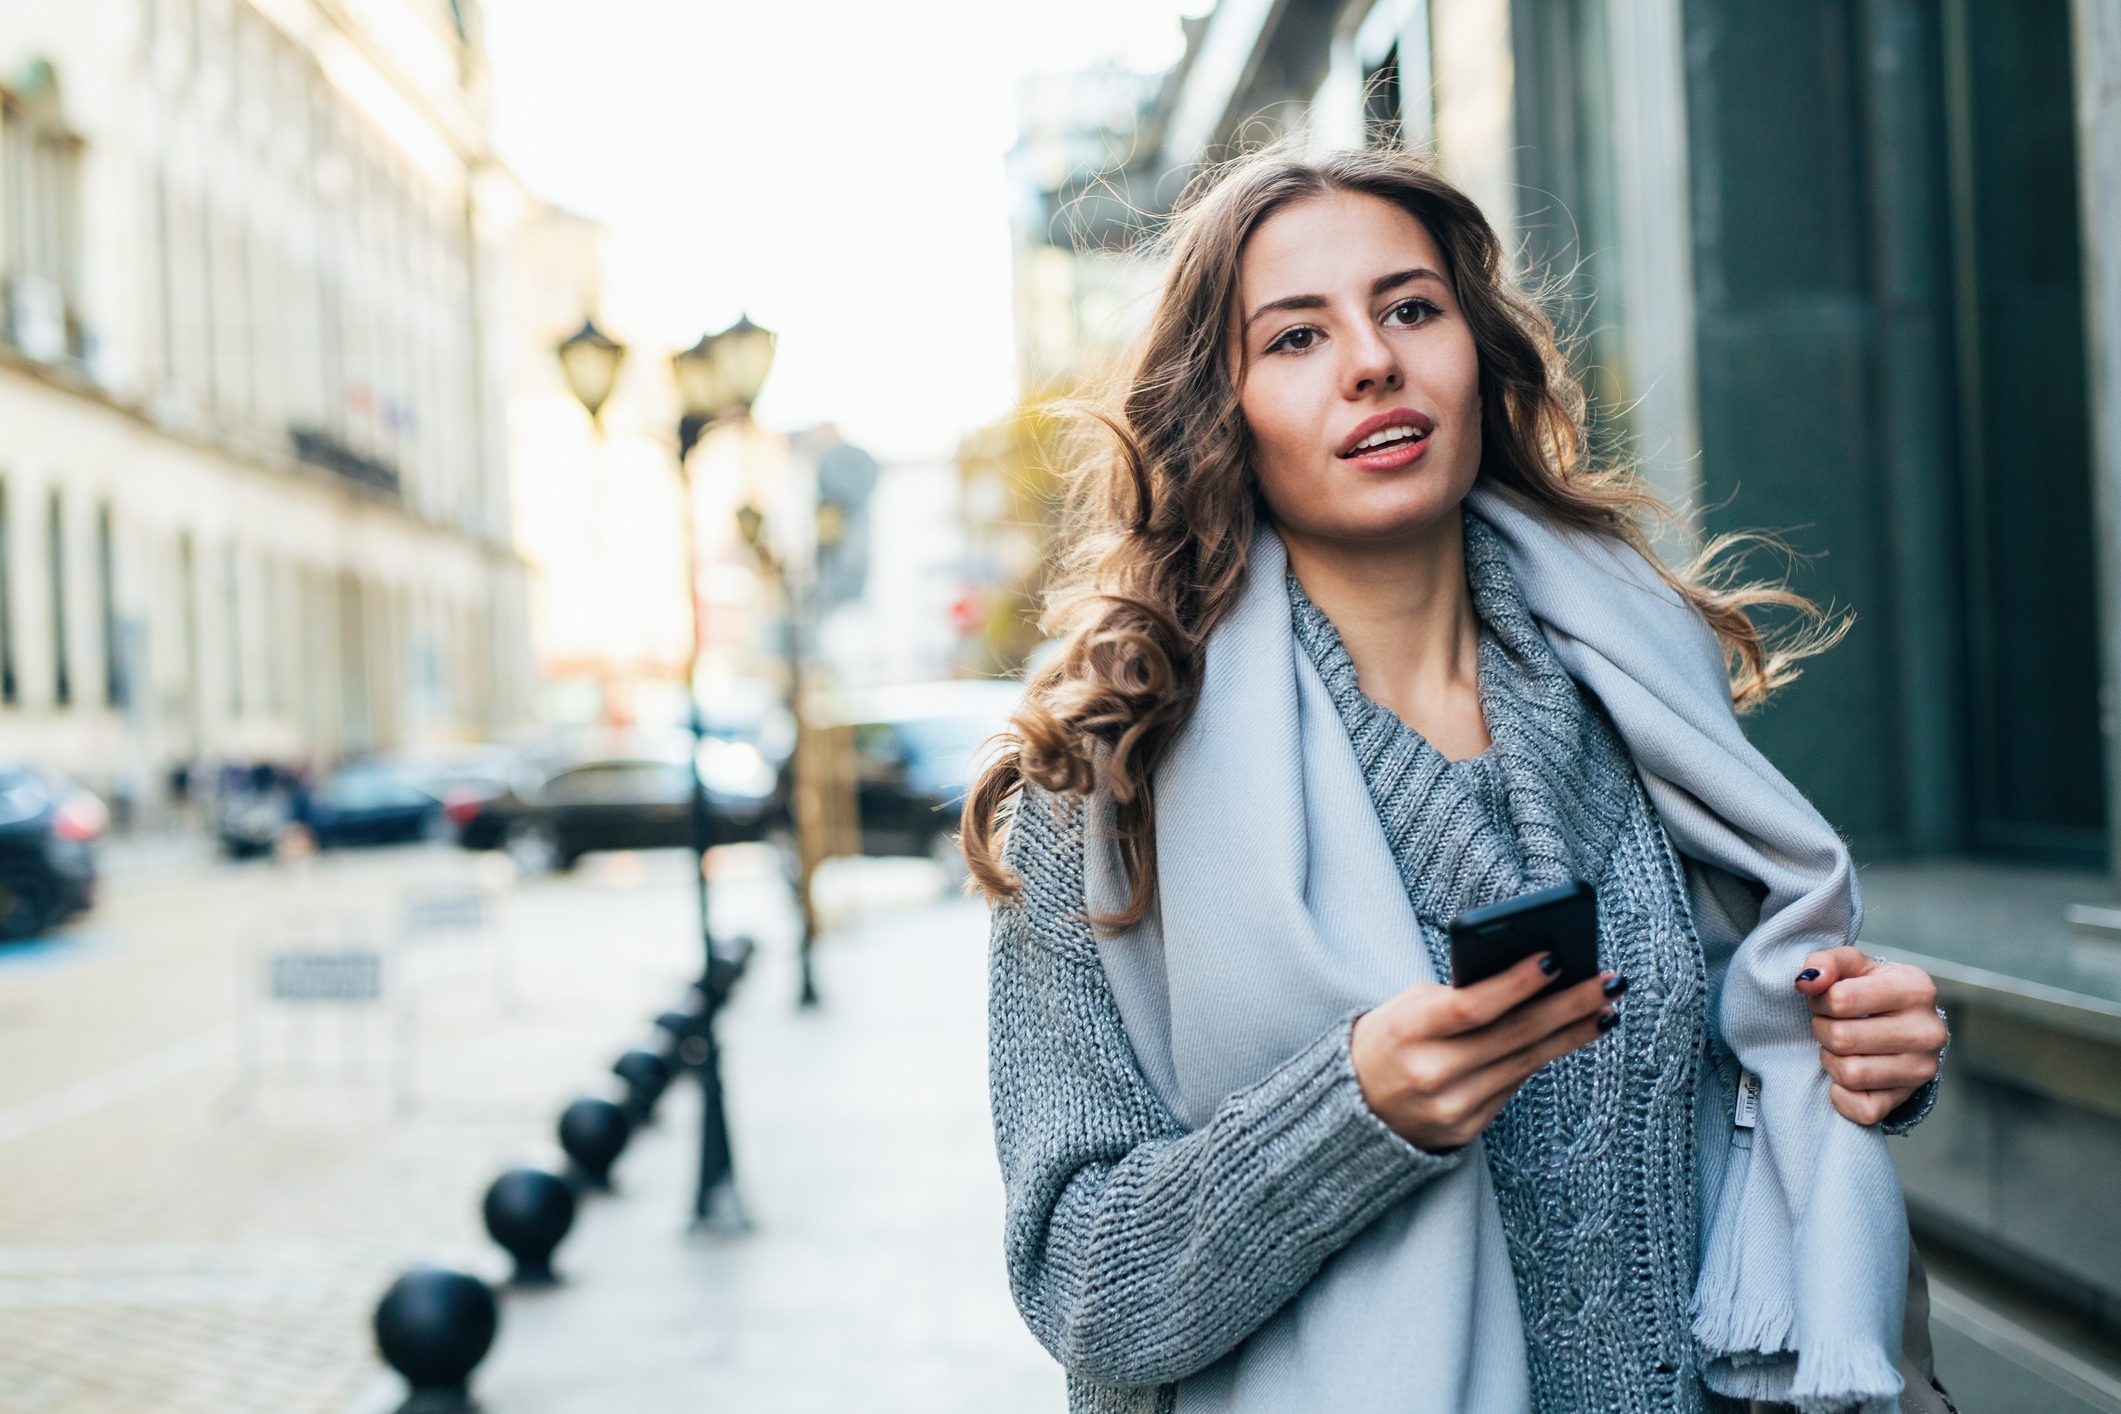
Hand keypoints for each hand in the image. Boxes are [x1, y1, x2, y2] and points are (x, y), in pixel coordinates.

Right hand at [1350, 953, 1621, 1151]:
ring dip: (1571, 1034)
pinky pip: (1514, 1085)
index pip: (1473, 1005)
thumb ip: (1457, 995)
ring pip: (1525, 1062)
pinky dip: (1542, 1057)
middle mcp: (1431, 1073)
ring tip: (1606, 1008)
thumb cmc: (1387, 1040)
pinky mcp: (1466, 1130)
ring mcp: (1451, 1107)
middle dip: (1568, 1006)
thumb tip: (1530, 982)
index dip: (1518, 983)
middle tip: (1609, 983)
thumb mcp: (1407, 1007)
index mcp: (1407, 1031)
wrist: (1352, 1108)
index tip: (1557, 958)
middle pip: (1513, 1035)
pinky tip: (1570, 1036)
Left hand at [1796, 947, 1946, 1124]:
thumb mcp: (1854, 967)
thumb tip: (1807, 980)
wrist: (1902, 1026)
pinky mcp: (1908, 1098)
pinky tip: (1845, 1077)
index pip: (1840, 999)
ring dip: (1830, 1060)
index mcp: (1916, 988)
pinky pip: (1861, 1109)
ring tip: (1839, 1048)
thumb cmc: (1870, 991)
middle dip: (1822, 1030)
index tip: (1827, 1001)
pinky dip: (1842, 1096)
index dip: (1820, 1001)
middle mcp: (1928, 1031)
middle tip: (1829, 1025)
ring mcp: (1922, 1068)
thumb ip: (1827, 962)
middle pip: (1842, 1038)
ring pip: (1851, 1074)